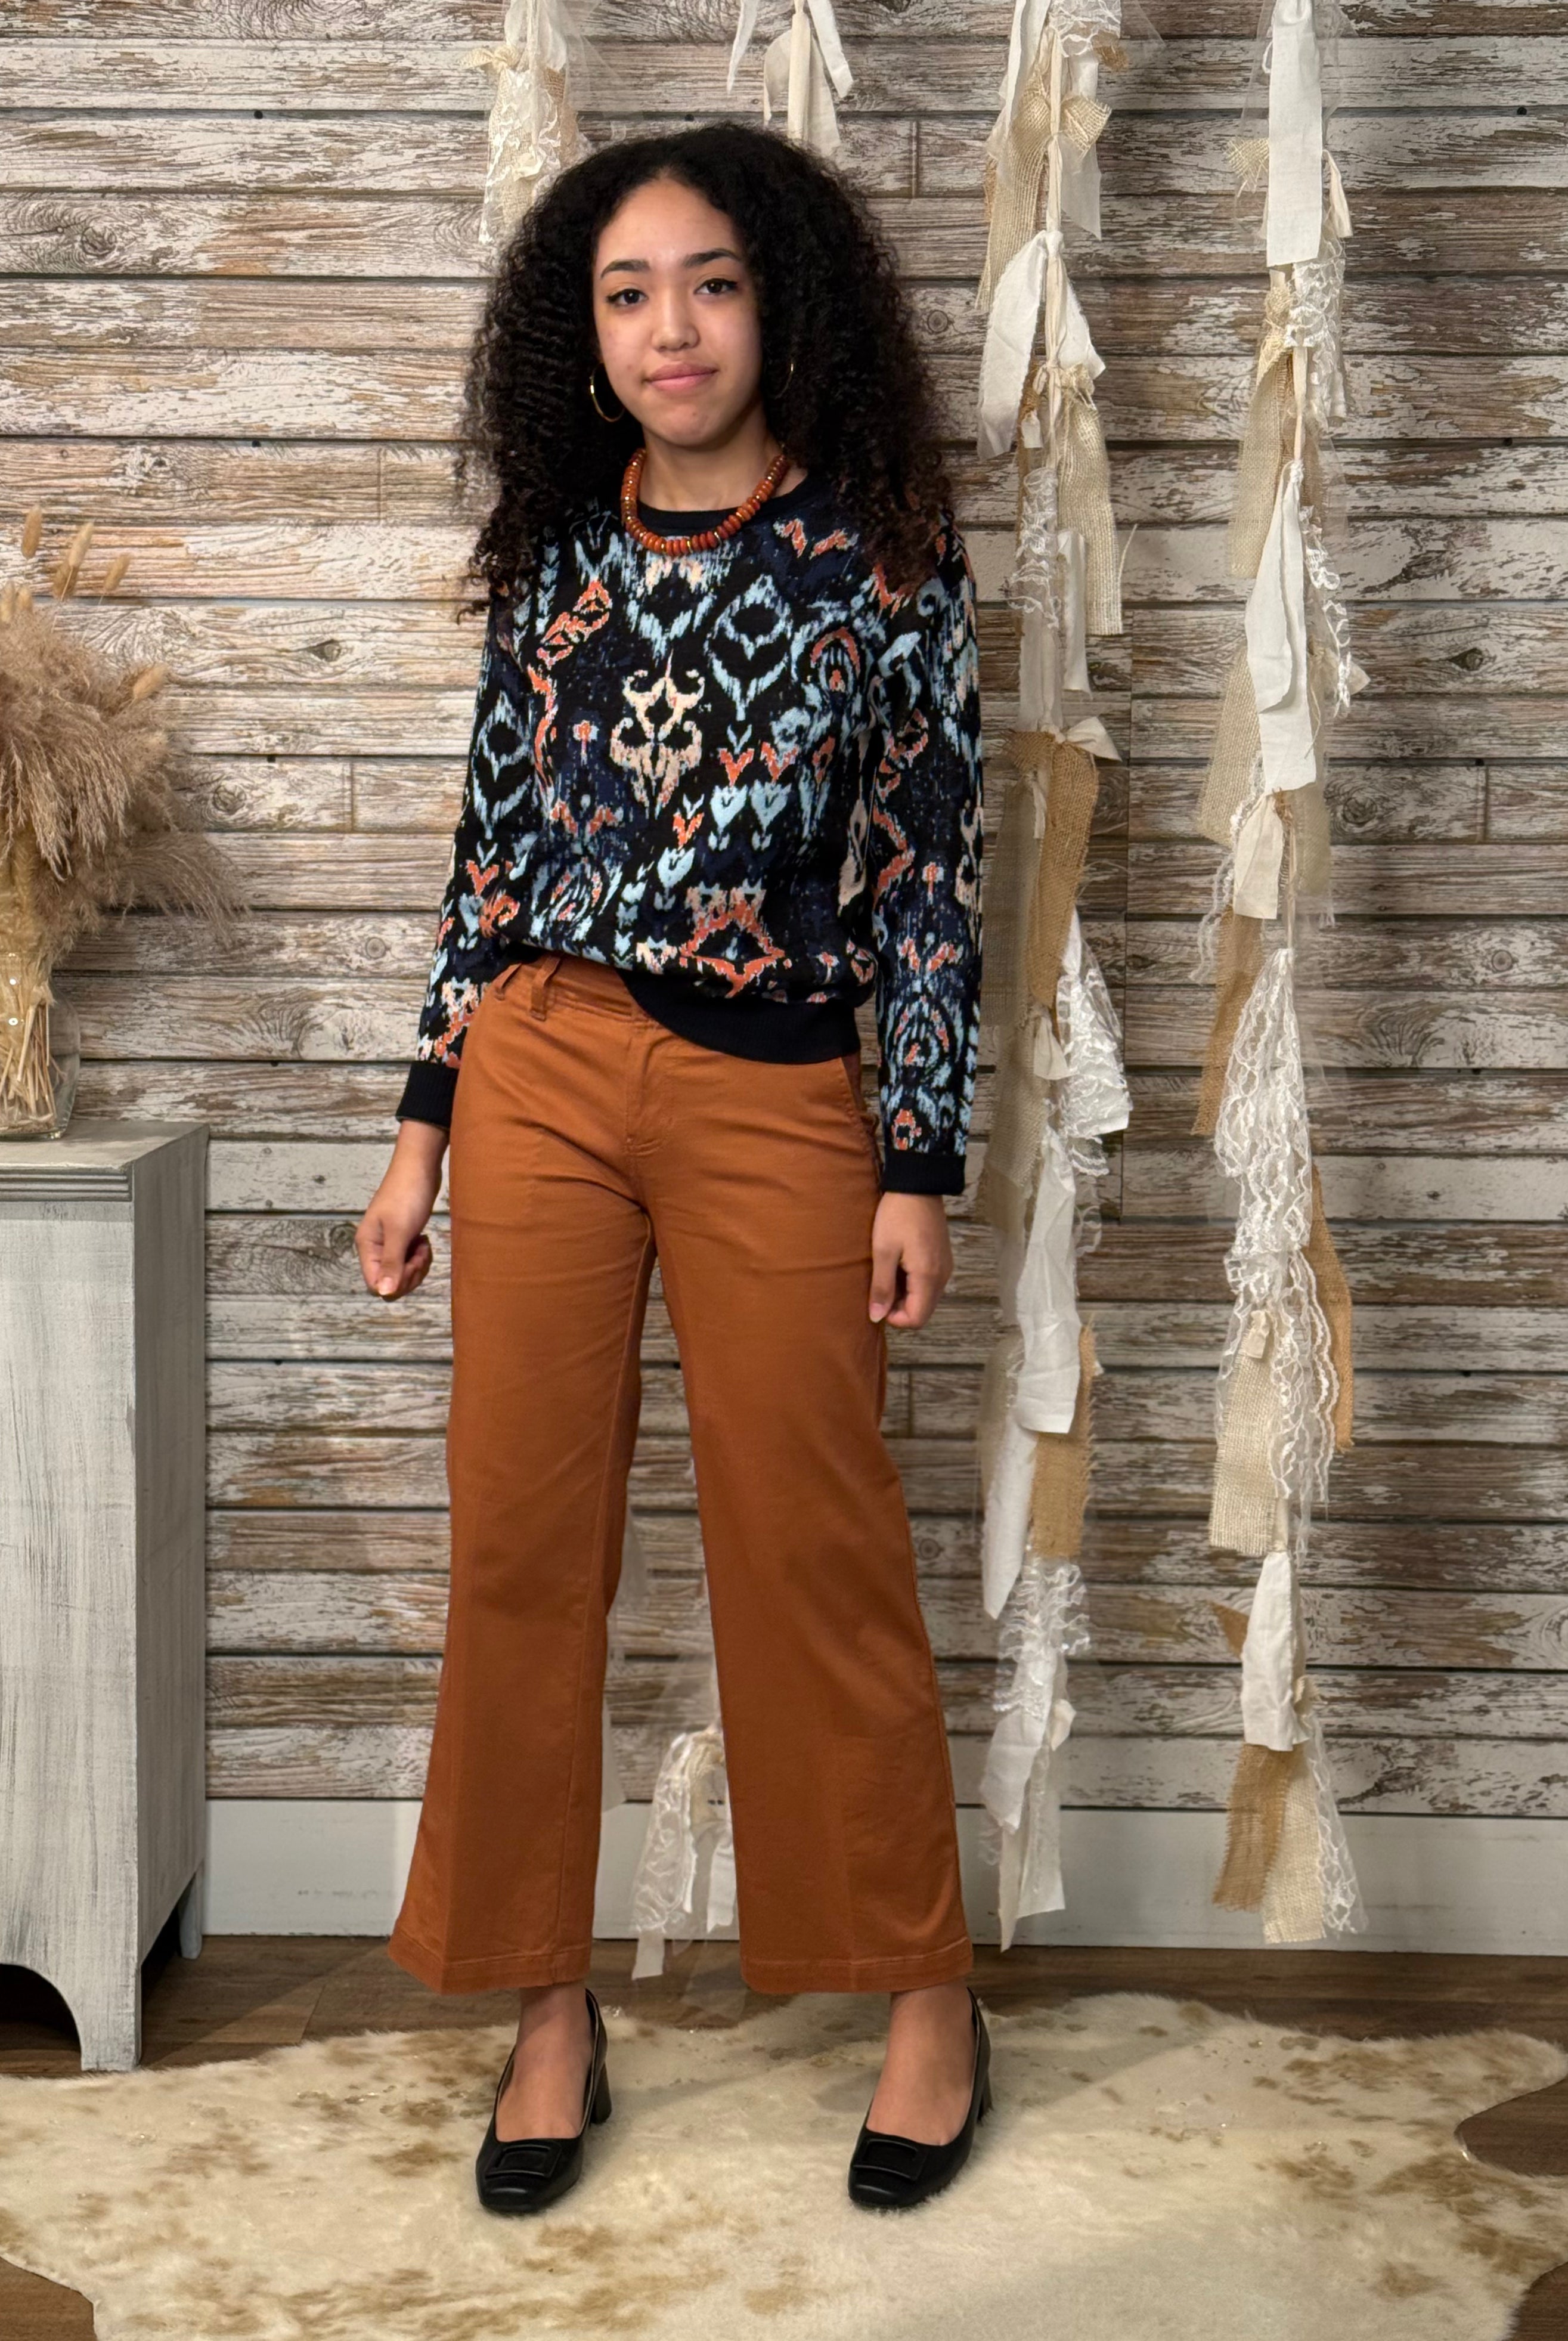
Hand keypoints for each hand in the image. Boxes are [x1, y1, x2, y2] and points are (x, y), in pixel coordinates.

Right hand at [355, 1120, 447, 1300]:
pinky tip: (424, 1241)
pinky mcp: (403, 1237)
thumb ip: (391, 1263)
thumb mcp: (400, 1232)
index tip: (411, 1264)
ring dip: (417, 1265)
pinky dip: (420, 1256)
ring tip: (423, 1244)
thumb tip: (384, 1293)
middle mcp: (375, 1247)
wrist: (420, 1166)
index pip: (375, 1284)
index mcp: (367, 1246)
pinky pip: (410, 1260)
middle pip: (389, 1281)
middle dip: (409, 1274)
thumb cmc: (407, 1195)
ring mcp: (389, 1242)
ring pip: (402, 1272)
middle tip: (420, 1253)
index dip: (395, 1283)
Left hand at [868, 1191, 952, 1330]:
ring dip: (906, 1296)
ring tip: (887, 1274)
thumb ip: (882, 1286)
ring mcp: (945, 1267)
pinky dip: (913, 1284)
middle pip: (923, 1311)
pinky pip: (929, 1283)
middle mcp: (942, 1276)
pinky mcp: (942, 1258)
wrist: (918, 1184)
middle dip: (900, 1308)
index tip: (878, 1301)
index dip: (895, 1318)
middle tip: (880, 1288)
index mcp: (928, 1277)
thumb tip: (877, 1317)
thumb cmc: (897, 1215)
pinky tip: (898, 1266)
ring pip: (926, 1298)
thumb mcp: (883, 1250)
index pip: (916, 1319)